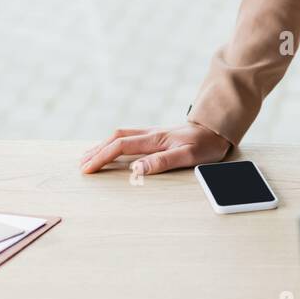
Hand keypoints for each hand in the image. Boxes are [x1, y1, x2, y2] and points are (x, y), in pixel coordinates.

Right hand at [80, 121, 230, 175]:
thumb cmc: (206, 144)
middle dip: (96, 151)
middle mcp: (151, 133)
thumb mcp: (188, 156)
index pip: (120, 146)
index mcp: (155, 139)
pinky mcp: (157, 135)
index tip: (88, 169)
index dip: (102, 157)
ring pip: (121, 135)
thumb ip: (162, 162)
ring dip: (103, 145)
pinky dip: (114, 143)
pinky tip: (112, 149)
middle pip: (115, 138)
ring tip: (89, 156)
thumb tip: (136, 169)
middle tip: (81, 165)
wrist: (218, 129)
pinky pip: (129, 137)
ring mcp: (153, 133)